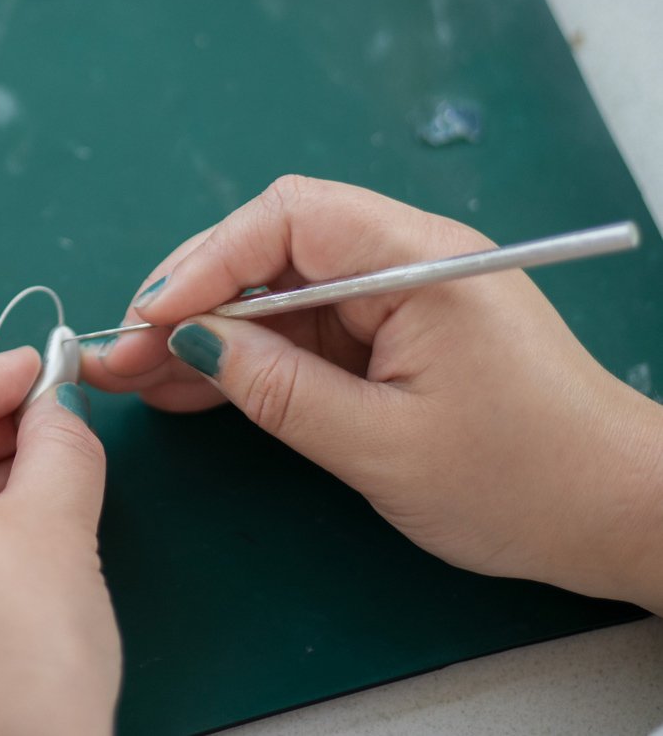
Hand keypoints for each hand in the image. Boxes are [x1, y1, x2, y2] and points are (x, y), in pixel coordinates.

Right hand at [82, 175, 662, 612]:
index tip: (151, 318)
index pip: (287, 220)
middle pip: (270, 251)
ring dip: (207, 335)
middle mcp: (403, 260)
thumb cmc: (519, 479)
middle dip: (190, 299)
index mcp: (416, 261)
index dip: (207, 261)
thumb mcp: (382, 444)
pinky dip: (247, 360)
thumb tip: (188, 346)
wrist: (620, 516)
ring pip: (276, 294)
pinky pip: (302, 333)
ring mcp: (396, 297)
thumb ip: (277, 390)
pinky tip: (189, 390)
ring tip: (135, 378)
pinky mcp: (391, 335)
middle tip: (123, 354)